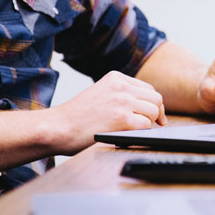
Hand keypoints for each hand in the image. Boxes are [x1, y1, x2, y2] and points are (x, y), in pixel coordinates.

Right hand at [47, 71, 165, 153]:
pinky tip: (129, 136)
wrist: (58, 127)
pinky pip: (146, 126)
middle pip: (155, 98)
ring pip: (154, 111)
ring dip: (148, 123)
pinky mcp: (123, 119)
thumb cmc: (76, 116)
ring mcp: (123, 102)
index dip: (152, 103)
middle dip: (156, 113)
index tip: (153, 116)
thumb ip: (120, 95)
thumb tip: (146, 107)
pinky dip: (142, 133)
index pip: (148, 88)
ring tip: (134, 131)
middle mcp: (121, 86)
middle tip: (155, 125)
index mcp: (116, 78)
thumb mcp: (100, 94)